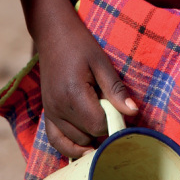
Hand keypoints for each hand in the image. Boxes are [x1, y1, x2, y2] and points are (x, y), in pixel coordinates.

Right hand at [36, 7, 137, 158]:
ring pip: (75, 141)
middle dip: (103, 126)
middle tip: (110, 107)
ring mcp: (50, 112)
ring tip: (98, 115)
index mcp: (73, 94)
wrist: (53, 33)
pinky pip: (56, 141)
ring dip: (90, 135)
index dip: (114, 120)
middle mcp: (58, 108)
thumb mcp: (101, 62)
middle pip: (88, 135)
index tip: (120, 108)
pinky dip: (70, 147)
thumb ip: (115, 89)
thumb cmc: (79, 44)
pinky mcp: (46, 113)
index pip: (99, 124)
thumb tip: (133, 112)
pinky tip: (85, 147)